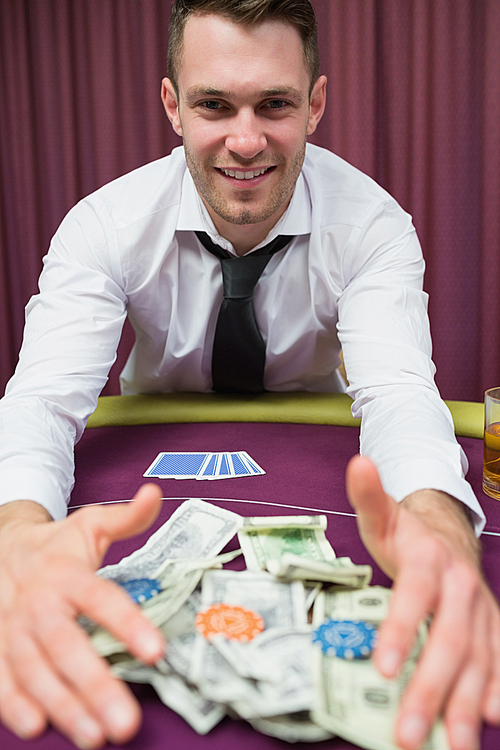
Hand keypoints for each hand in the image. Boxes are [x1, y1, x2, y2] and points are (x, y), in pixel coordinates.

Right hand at [0, 484, 164, 748]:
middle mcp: (38, 603)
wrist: (0, 548)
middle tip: (126, 722)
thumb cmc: (56, 545)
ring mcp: (12, 629)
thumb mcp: (90, 525)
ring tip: (94, 735)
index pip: (99, 598)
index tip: (156, 650)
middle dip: (95, 684)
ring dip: (63, 705)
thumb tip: (155, 493)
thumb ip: (126, 518)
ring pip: (34, 670)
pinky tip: (37, 727)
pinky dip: (14, 703)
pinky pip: (1, 679)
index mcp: (66, 572)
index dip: (126, 624)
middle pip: (65, 645)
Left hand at [346, 455, 499, 749]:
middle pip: (449, 640)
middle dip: (430, 688)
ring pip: (478, 662)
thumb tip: (358, 462)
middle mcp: (462, 589)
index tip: (383, 665)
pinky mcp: (492, 631)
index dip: (400, 629)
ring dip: (465, 706)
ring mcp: (482, 613)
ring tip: (451, 745)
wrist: (449, 536)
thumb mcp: (383, 515)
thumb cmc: (408, 535)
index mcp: (430, 561)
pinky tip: (493, 719)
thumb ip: (368, 495)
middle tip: (407, 731)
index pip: (415, 596)